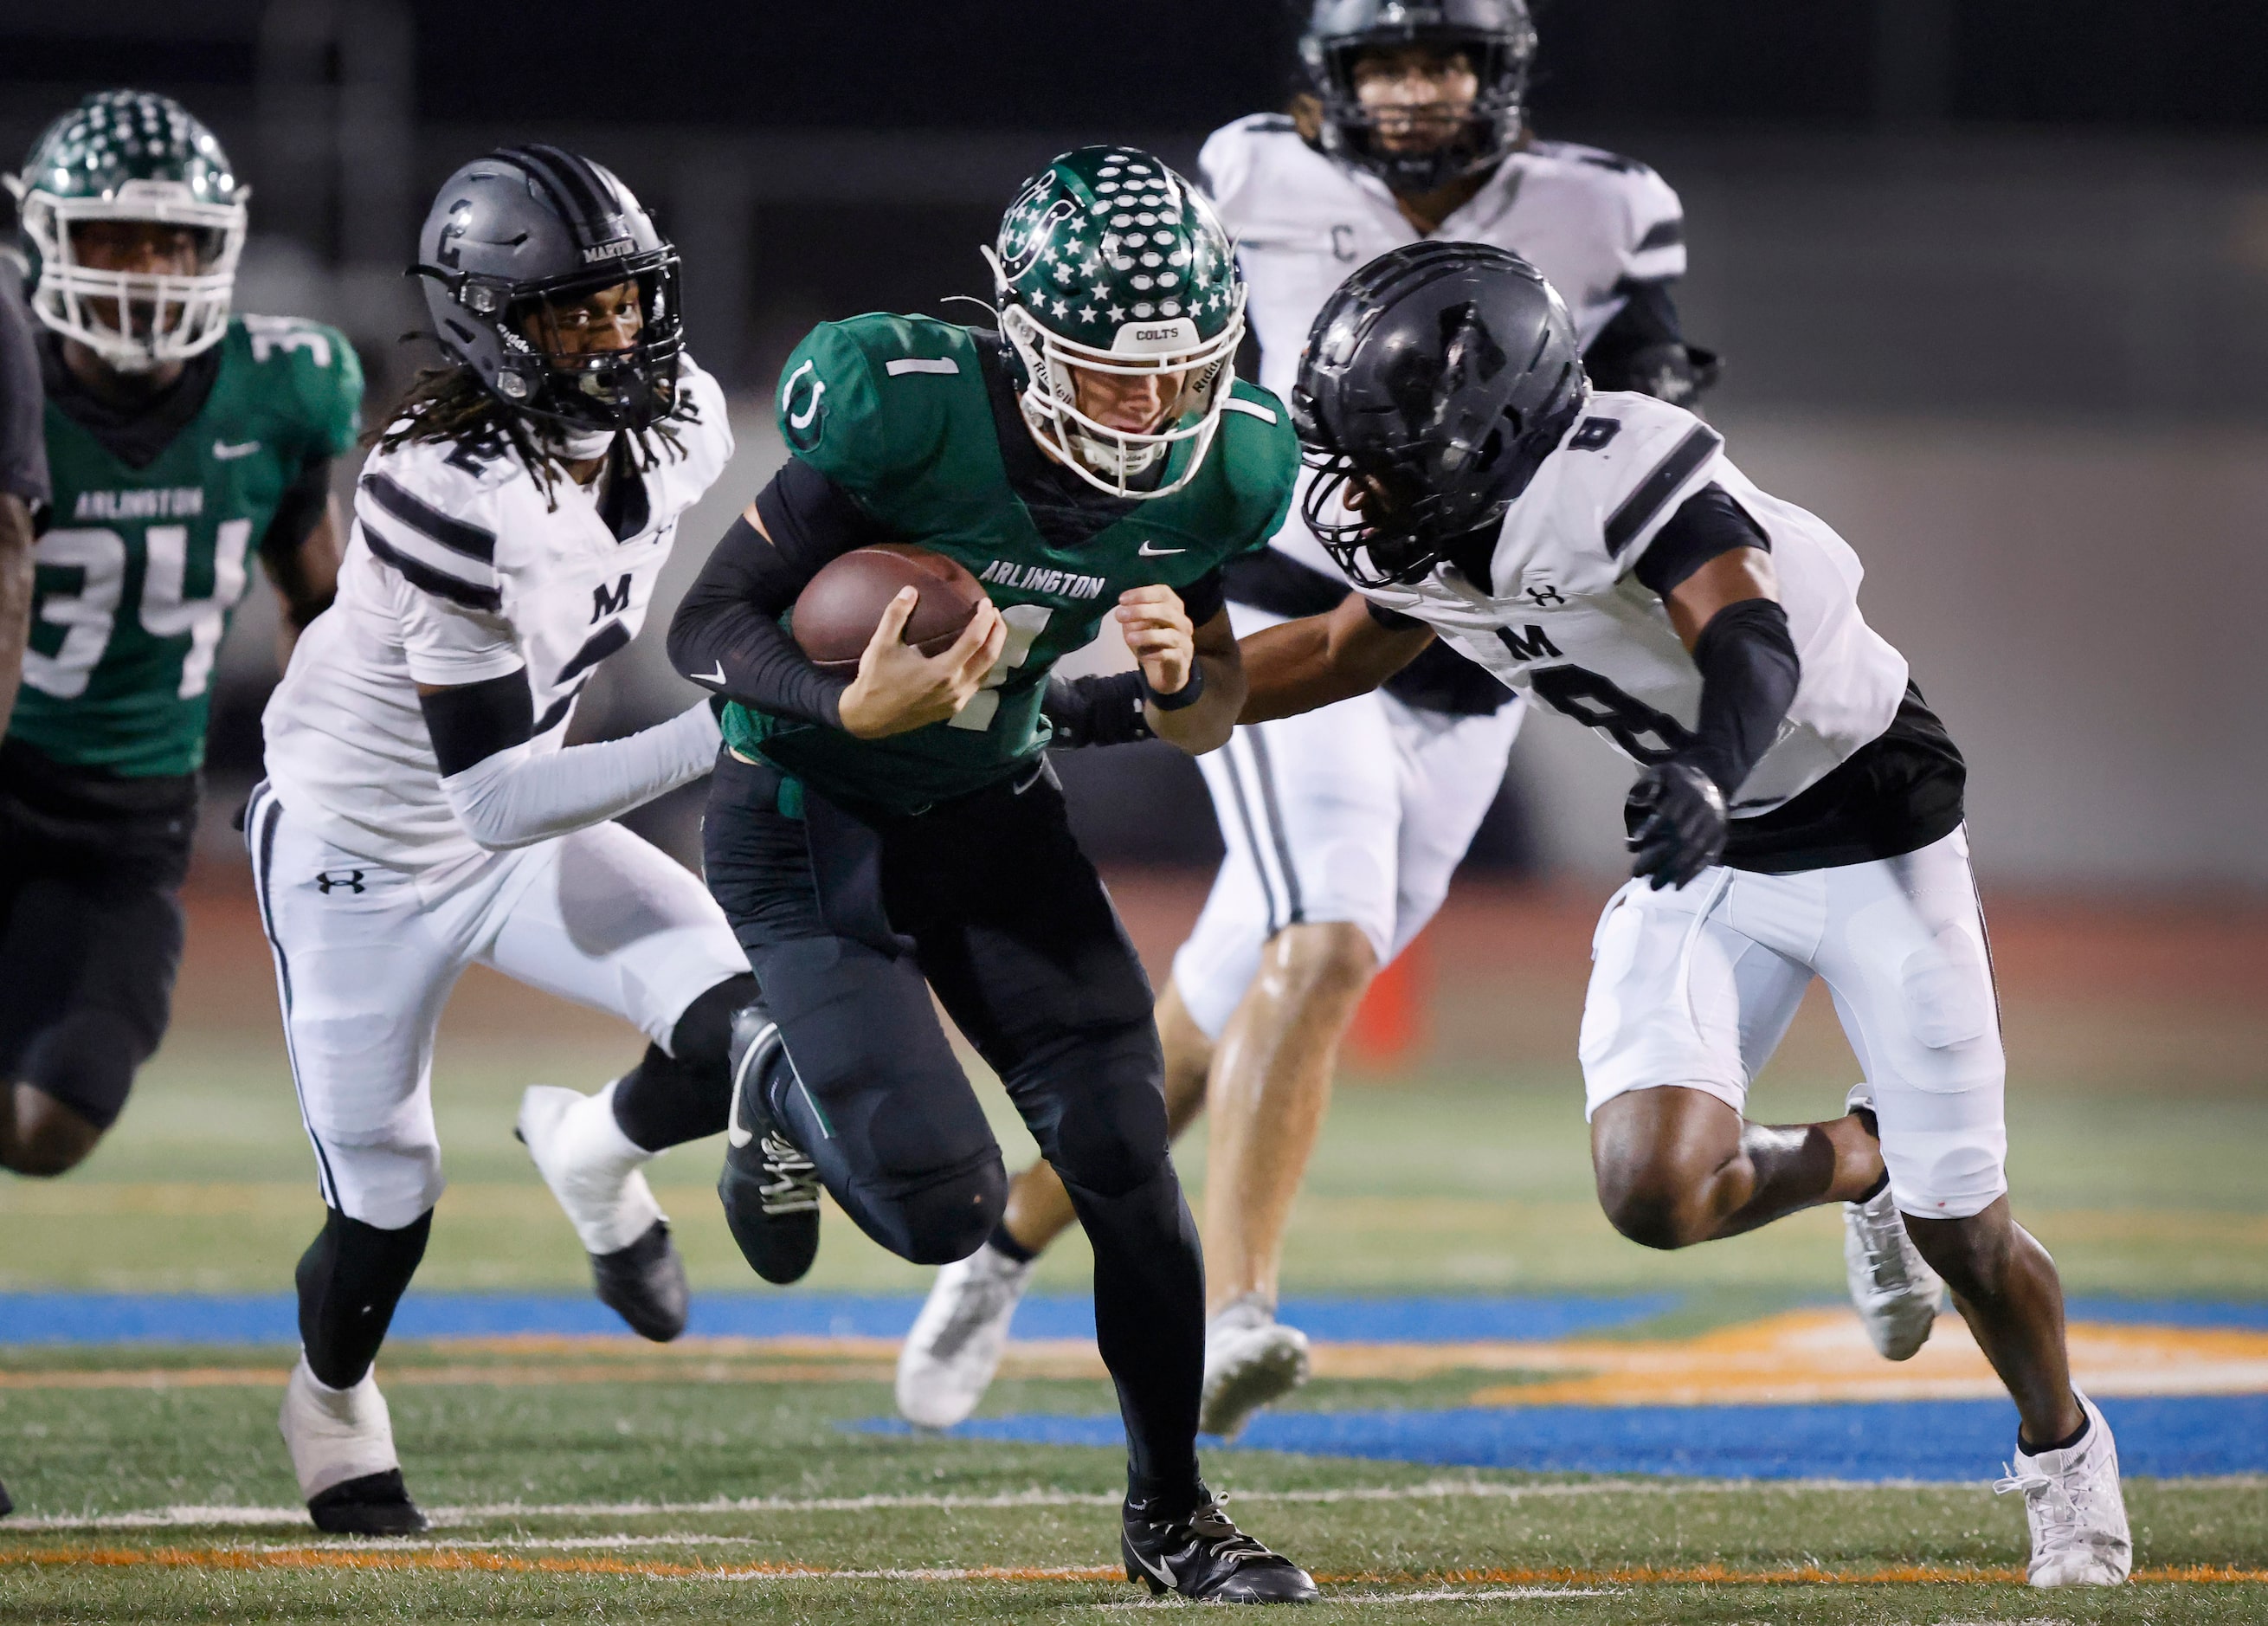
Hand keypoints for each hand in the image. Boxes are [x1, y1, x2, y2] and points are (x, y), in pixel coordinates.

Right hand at [837, 588, 1004, 739]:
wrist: (869, 718)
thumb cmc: (875, 680)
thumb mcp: (881, 645)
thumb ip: (896, 615)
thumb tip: (910, 590)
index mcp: (942, 671)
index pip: (975, 640)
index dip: (984, 619)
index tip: (987, 603)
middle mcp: (955, 688)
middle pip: (990, 657)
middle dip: (998, 632)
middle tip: (994, 613)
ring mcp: (956, 701)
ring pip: (986, 673)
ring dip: (993, 650)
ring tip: (991, 630)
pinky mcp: (953, 709)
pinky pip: (976, 685)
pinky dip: (982, 666)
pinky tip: (976, 655)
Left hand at [1114, 584, 1193, 696]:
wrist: (1164, 672)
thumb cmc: (1151, 643)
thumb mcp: (1137, 627)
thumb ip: (1132, 617)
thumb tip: (1123, 611)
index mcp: (1174, 608)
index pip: (1163, 593)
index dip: (1142, 594)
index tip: (1122, 600)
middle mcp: (1183, 622)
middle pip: (1166, 611)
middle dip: (1141, 611)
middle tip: (1119, 615)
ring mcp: (1185, 641)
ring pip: (1170, 635)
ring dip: (1147, 635)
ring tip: (1128, 637)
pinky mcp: (1182, 660)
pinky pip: (1171, 655)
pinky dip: (1156, 654)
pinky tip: (1142, 655)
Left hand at [1625, 759, 1727, 889]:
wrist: (1711, 777)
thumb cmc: (1677, 779)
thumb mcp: (1661, 772)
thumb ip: (1648, 784)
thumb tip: (1638, 801)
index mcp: (1689, 792)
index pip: (1668, 816)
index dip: (1649, 833)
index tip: (1630, 847)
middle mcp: (1706, 809)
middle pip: (1681, 838)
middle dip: (1657, 858)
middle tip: (1636, 874)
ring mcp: (1716, 824)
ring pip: (1695, 851)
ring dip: (1674, 871)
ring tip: (1654, 886)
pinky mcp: (1721, 836)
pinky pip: (1708, 857)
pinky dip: (1693, 873)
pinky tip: (1677, 886)